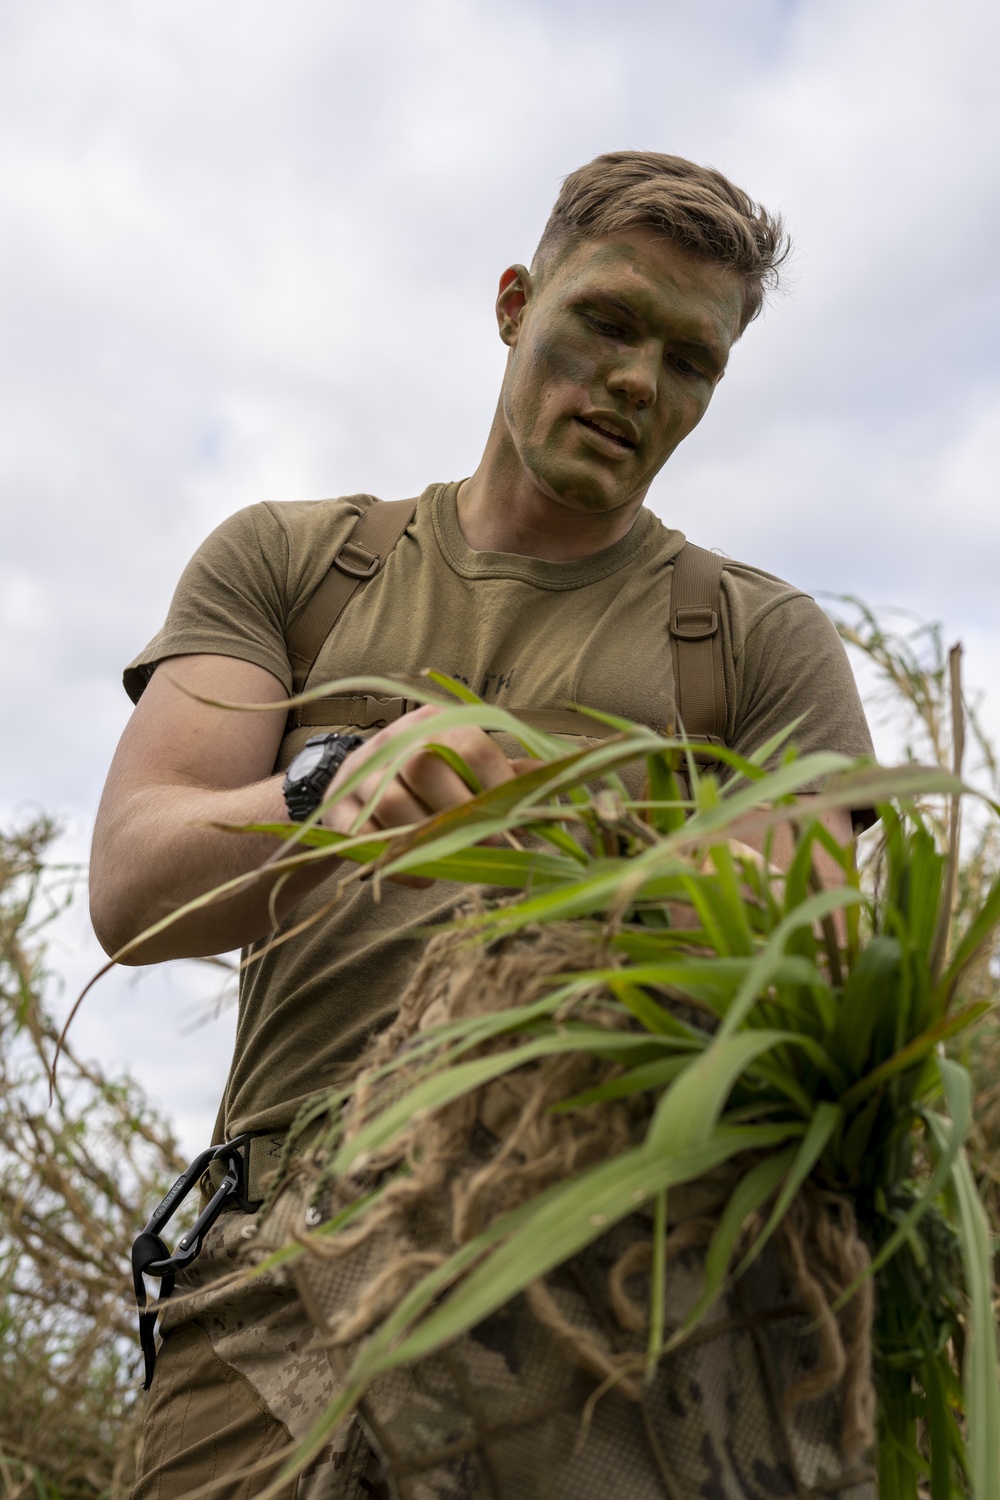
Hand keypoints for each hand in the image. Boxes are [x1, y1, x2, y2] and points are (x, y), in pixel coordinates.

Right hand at [319, 705, 524, 883]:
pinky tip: (423, 876)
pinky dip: (397, 862)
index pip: (471, 745)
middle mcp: (393, 739)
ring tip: (456, 858)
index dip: (496, 785)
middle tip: (489, 845)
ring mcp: (360, 772)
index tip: (514, 818)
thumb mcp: (467, 765)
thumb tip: (557, 783)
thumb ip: (507, 775)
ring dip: (429, 838)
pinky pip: (364, 837)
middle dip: (462, 813)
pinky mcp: (338, 808)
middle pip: (426, 768)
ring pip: (393, 803)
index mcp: (434, 722)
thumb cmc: (432, 779)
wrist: (360, 788)